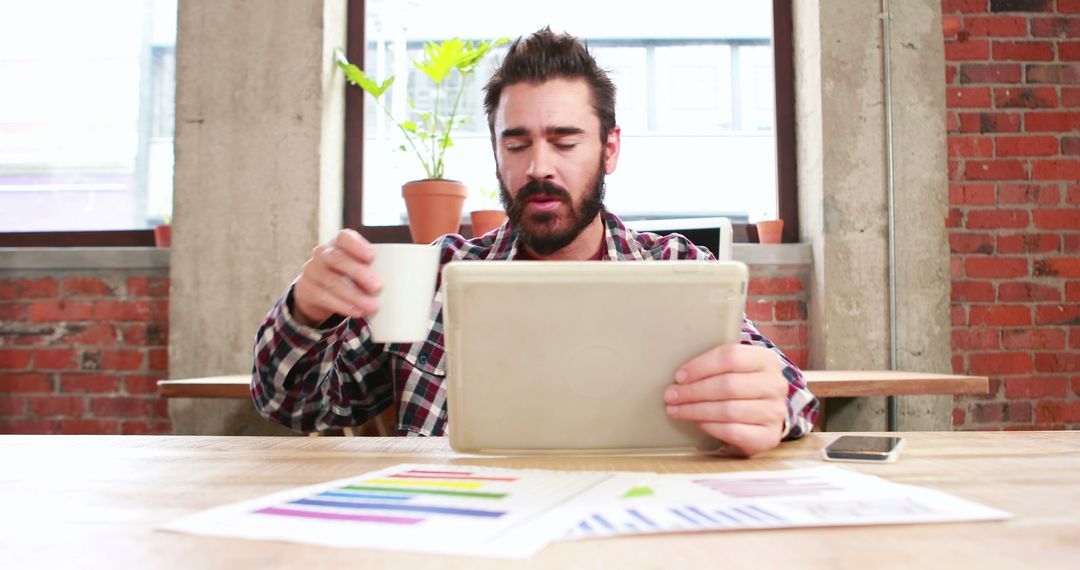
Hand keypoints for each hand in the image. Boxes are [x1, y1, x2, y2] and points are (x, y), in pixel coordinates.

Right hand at [292, 229, 381, 326]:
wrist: (317, 289)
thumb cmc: (347, 275)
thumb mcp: (358, 266)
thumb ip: (374, 268)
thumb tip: (400, 280)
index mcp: (338, 243)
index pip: (344, 237)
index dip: (357, 245)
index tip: (371, 256)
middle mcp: (323, 253)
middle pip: (338, 260)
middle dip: (359, 273)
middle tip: (378, 286)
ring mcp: (312, 271)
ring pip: (332, 282)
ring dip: (354, 295)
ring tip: (372, 306)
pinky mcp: (307, 289)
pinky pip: (324, 297)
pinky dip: (342, 305)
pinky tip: (356, 311)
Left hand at [664, 344, 788, 456]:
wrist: (763, 415)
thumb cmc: (740, 387)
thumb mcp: (735, 368)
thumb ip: (715, 364)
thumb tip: (679, 374)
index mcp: (766, 359)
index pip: (730, 356)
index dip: (700, 366)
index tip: (679, 376)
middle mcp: (775, 384)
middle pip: (728, 385)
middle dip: (694, 391)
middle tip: (671, 395)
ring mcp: (775, 412)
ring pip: (729, 409)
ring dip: (696, 410)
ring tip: (676, 410)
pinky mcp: (769, 436)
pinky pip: (733, 431)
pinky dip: (710, 426)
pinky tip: (697, 422)